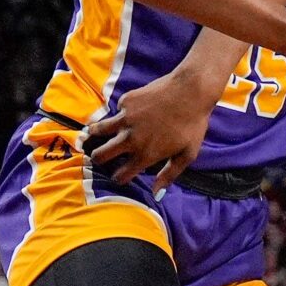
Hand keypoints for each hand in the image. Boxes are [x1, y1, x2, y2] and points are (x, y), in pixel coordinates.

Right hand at [83, 66, 226, 190]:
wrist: (191, 91)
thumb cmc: (193, 125)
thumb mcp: (187, 154)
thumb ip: (170, 174)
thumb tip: (157, 194)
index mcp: (145, 155)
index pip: (121, 176)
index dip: (119, 178)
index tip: (119, 176)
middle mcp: (131, 139)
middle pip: (100, 155)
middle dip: (98, 159)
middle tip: (99, 158)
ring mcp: (125, 119)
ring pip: (98, 131)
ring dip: (95, 136)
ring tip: (93, 137)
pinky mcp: (125, 102)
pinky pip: (118, 111)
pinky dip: (122, 114)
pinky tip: (133, 112)